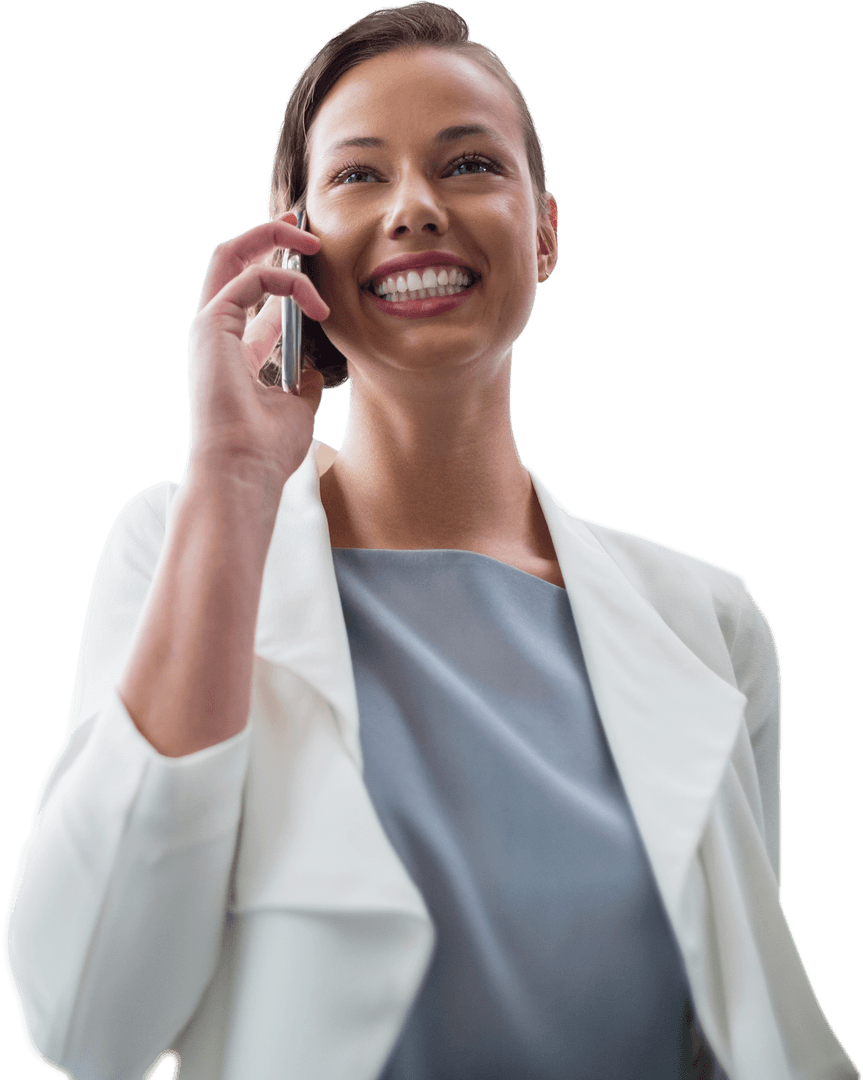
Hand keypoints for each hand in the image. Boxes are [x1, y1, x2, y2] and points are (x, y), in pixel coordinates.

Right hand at [185, 212, 330, 487]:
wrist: (244, 469)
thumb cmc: (266, 449)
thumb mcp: (298, 407)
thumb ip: (305, 380)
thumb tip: (320, 367)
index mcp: (235, 352)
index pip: (258, 300)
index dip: (287, 276)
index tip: (314, 257)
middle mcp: (217, 334)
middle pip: (233, 264)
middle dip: (266, 237)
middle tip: (301, 224)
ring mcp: (208, 327)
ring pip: (231, 256)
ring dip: (272, 240)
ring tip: (312, 243)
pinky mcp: (209, 325)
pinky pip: (247, 280)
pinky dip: (283, 280)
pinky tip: (314, 301)